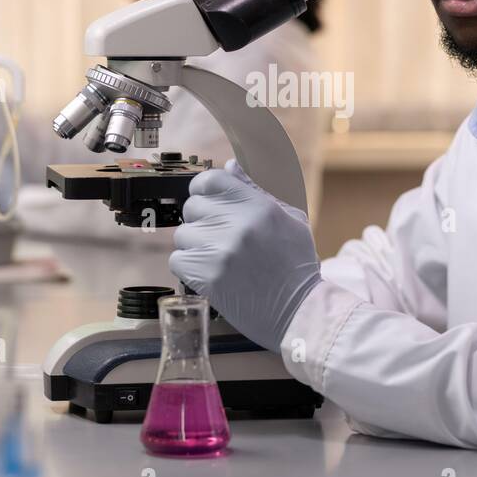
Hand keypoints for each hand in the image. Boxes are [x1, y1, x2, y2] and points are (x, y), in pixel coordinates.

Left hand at [170, 160, 321, 352]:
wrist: (299, 310)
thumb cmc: (296, 265)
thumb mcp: (289, 219)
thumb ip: (256, 191)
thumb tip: (230, 167)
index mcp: (257, 205)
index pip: (210, 180)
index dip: (204, 191)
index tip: (208, 203)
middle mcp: (237, 223)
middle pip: (192, 207)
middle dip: (202, 222)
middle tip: (219, 239)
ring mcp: (220, 250)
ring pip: (183, 235)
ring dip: (195, 246)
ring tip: (217, 259)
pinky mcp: (207, 276)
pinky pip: (177, 260)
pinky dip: (188, 268)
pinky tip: (209, 273)